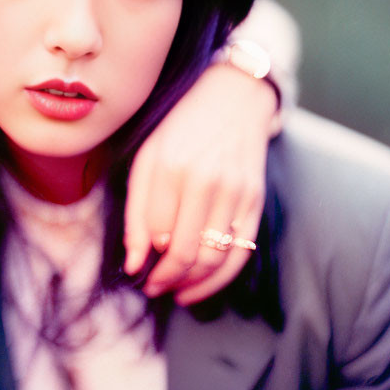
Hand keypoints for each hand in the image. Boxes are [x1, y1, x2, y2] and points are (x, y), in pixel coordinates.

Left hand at [123, 62, 276, 304]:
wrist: (231, 100)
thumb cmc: (180, 129)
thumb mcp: (146, 158)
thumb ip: (136, 210)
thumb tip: (133, 263)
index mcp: (171, 167)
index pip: (156, 232)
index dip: (146, 258)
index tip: (138, 269)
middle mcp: (206, 181)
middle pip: (185, 252)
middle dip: (166, 279)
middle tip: (153, 287)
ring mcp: (236, 192)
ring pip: (214, 259)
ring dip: (192, 285)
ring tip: (174, 290)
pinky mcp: (256, 202)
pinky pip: (242, 254)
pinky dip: (220, 279)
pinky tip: (201, 287)